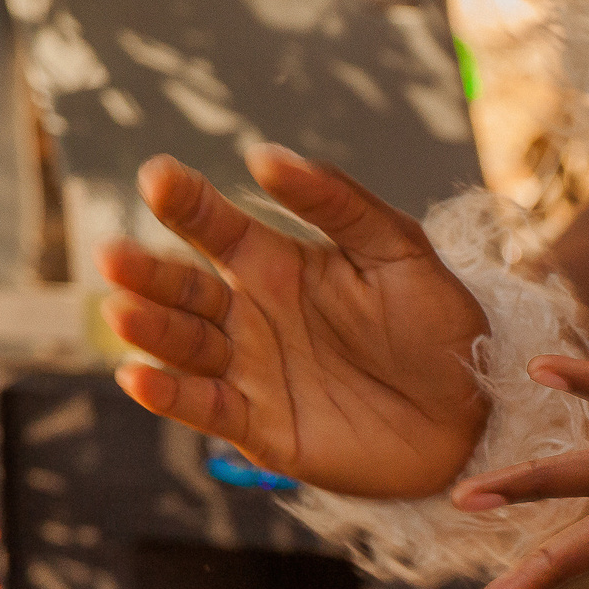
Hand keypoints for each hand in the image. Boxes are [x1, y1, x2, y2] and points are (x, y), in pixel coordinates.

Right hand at [97, 147, 490, 497]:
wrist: (475, 413)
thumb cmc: (439, 326)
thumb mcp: (400, 250)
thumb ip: (338, 203)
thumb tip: (265, 157)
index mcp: (278, 265)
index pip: (217, 227)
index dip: (187, 202)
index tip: (159, 177)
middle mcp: (253, 316)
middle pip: (185, 289)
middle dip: (147, 273)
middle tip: (114, 255)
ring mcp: (253, 373)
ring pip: (186, 347)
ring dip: (152, 330)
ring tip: (123, 312)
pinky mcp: (263, 430)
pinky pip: (208, 410)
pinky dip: (172, 398)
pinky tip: (138, 378)